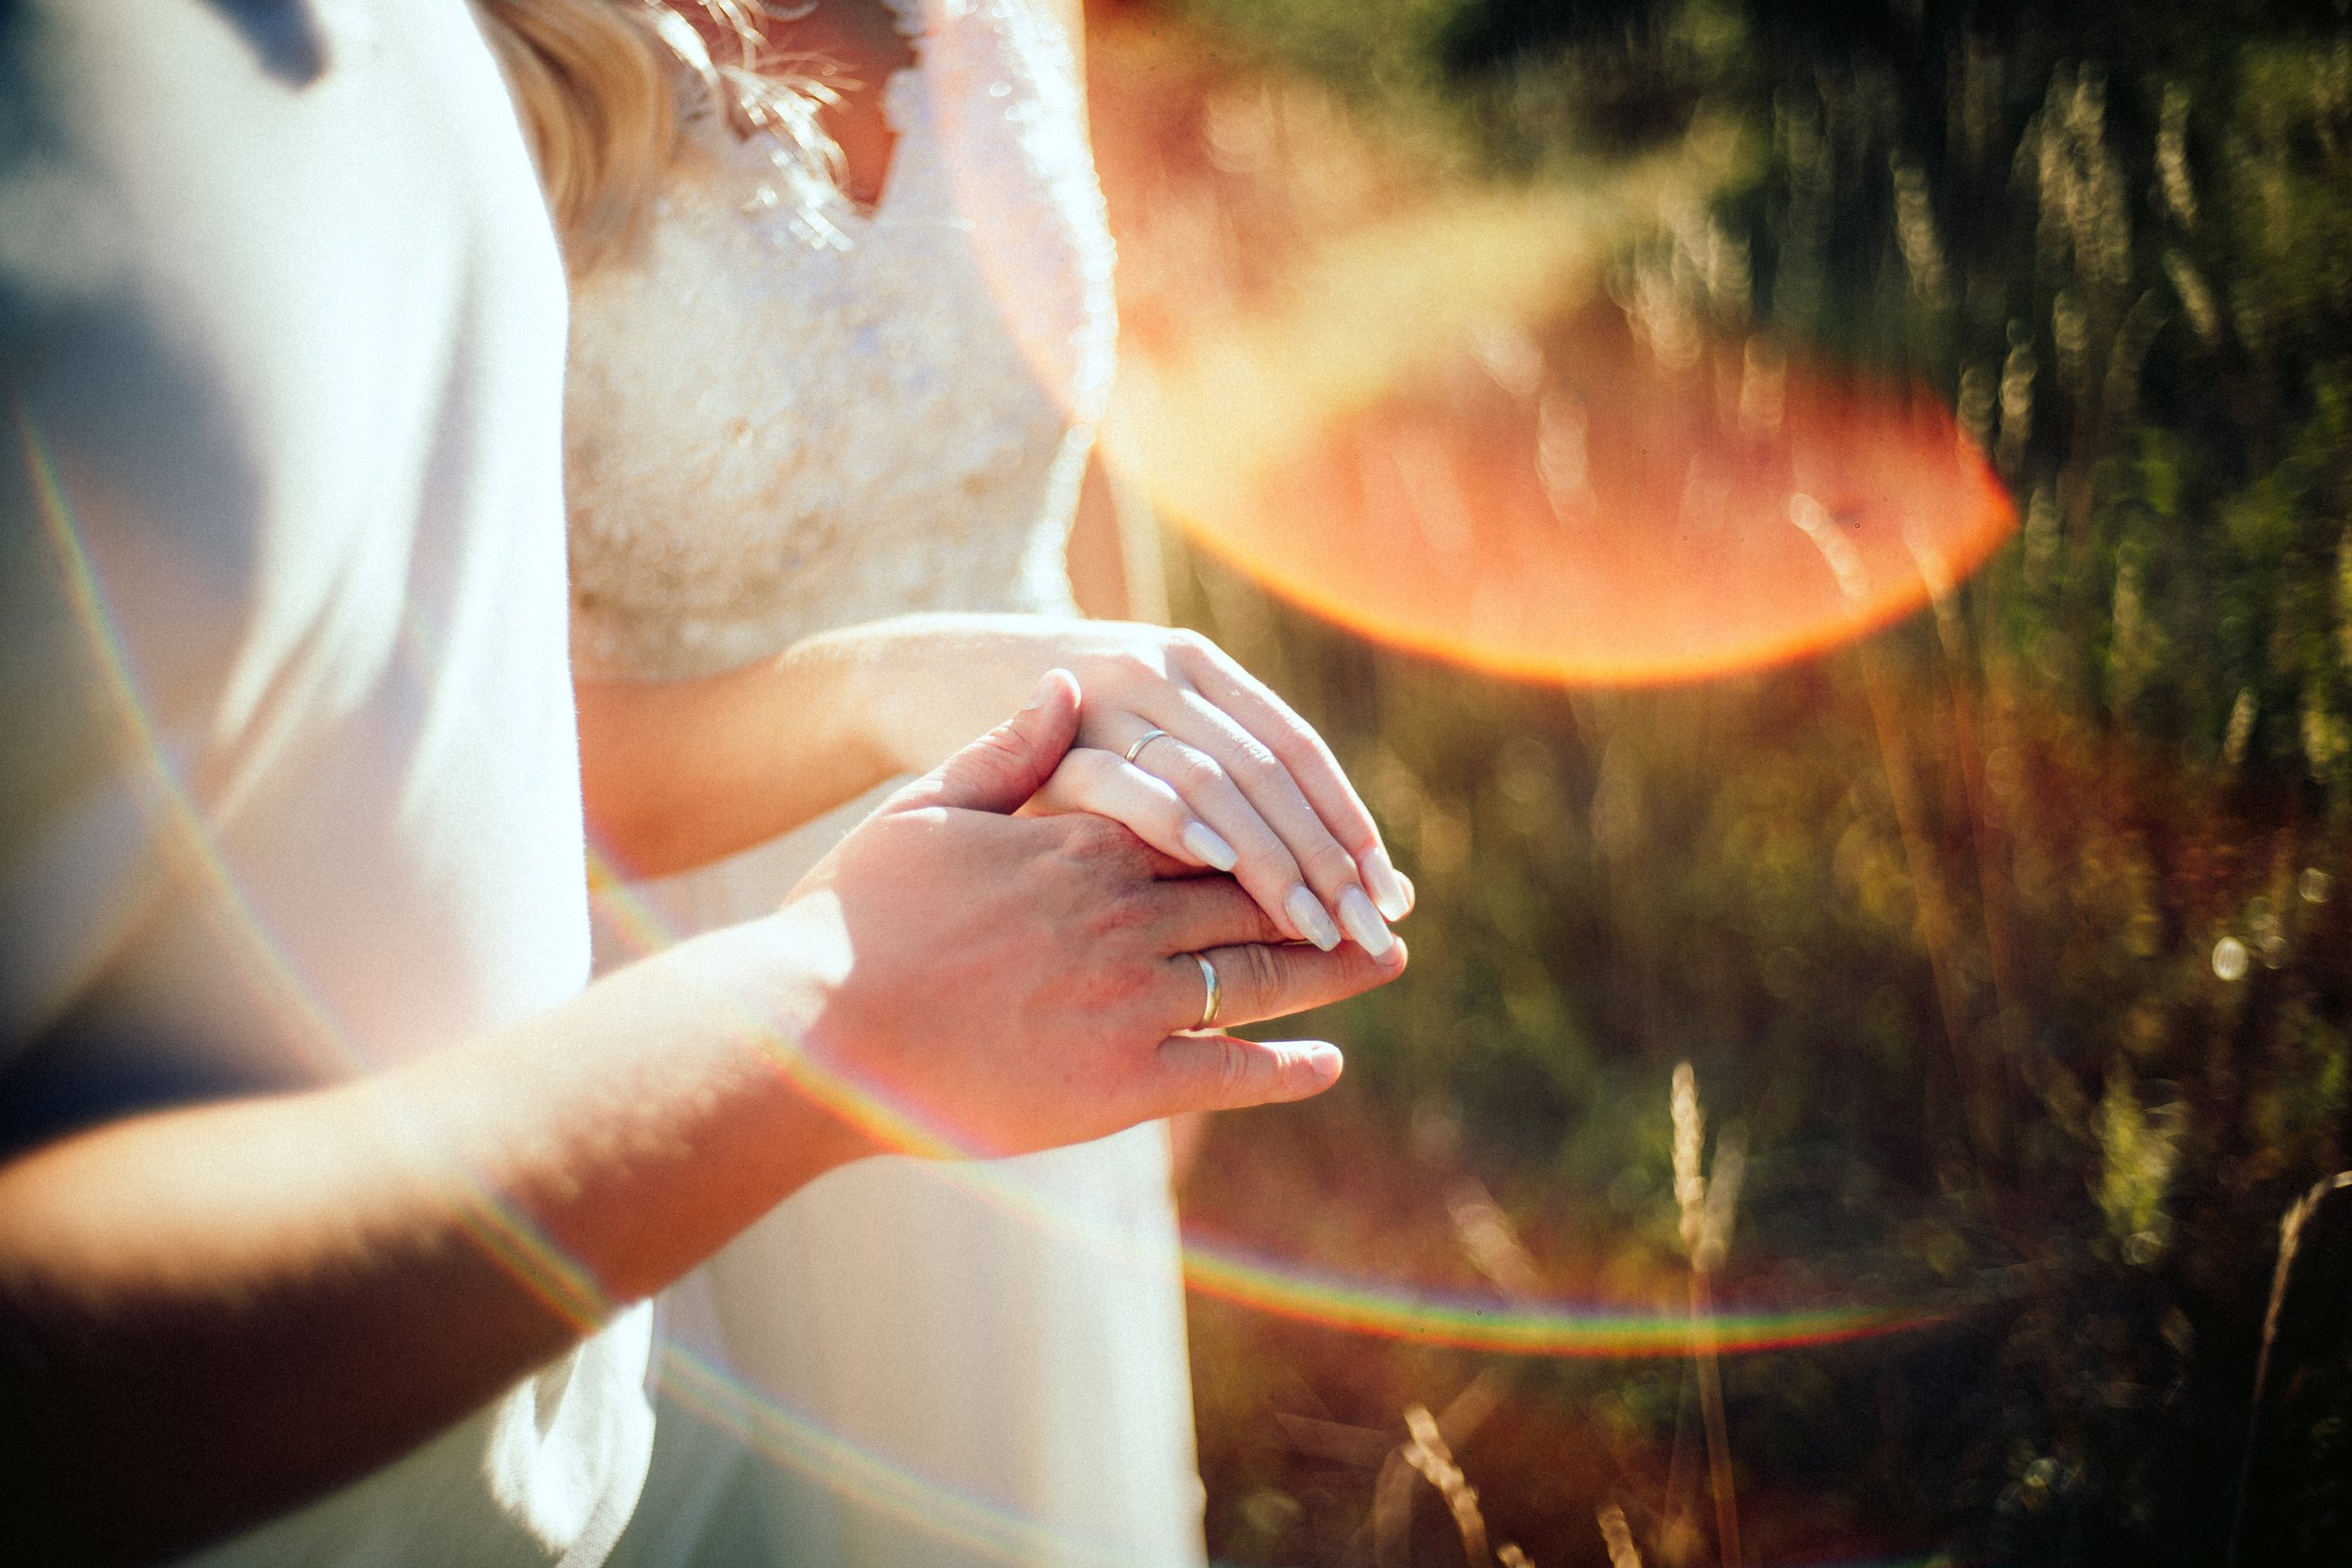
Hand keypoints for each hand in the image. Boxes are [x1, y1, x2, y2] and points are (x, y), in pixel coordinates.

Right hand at [776, 670, 1406, 1156]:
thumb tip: (1064, 686)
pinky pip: (1228, 1071)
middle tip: (1379, 899)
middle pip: (1255, 894)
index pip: (1210, 824)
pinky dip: (1284, 1069)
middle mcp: (1123, 914)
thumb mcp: (926, 809)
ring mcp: (1130, 1000)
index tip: (1316, 831)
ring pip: (1258, 976)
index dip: (1273, 828)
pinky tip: (1327, 1064)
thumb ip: (1008, 752)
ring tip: (1380, 959)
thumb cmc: (851, 920)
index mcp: (1083, 846)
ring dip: (1329, 970)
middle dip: (1324, 892)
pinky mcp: (1122, 1083)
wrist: (811, 1030)